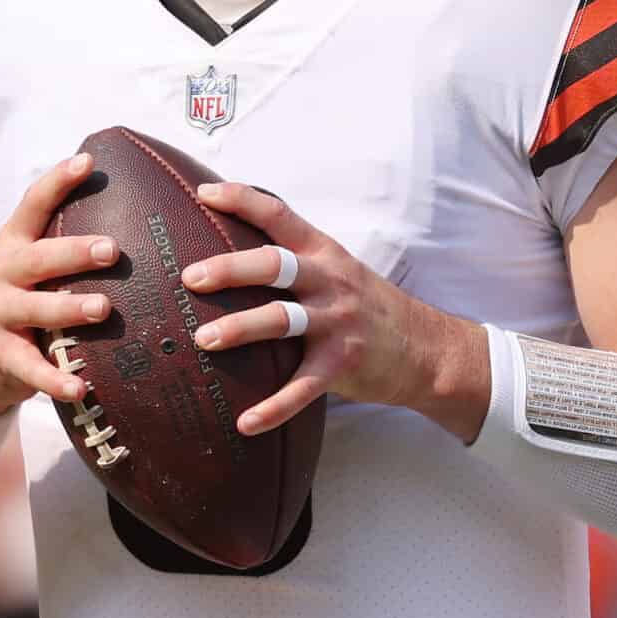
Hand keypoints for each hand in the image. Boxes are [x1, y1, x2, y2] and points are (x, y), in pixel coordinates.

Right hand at [0, 153, 118, 415]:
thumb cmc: (28, 298)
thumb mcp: (38, 265)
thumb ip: (69, 241)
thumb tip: (137, 203)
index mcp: (16, 244)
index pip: (33, 204)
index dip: (57, 181)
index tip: (87, 161)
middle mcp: (4, 273)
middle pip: (37, 258)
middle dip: (73, 252)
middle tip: (112, 250)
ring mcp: (0, 314)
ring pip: (34, 309)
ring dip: (68, 308)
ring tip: (103, 309)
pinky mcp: (4, 355)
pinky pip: (30, 368)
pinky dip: (54, 379)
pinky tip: (80, 388)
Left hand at [182, 180, 472, 436]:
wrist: (425, 348)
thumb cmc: (366, 307)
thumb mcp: (338, 271)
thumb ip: (295, 261)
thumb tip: (229, 257)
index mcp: (324, 253)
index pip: (279, 215)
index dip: (241, 200)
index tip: (204, 194)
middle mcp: (330, 282)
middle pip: (275, 265)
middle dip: (230, 269)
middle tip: (190, 278)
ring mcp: (338, 322)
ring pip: (282, 320)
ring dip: (240, 329)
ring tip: (203, 340)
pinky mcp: (343, 364)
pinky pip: (302, 387)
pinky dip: (273, 407)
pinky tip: (245, 423)